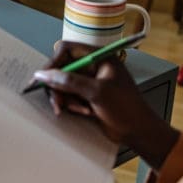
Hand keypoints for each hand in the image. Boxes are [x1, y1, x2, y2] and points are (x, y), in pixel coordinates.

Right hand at [33, 41, 178, 168]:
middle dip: (58, 86)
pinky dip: (71, 105)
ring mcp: (89, 81)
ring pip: (62, 84)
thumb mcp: (97, 92)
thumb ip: (68, 81)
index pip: (67, 50)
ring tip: (79, 109)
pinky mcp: (86, 95)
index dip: (54, 62)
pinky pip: (68, 96)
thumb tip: (43, 74)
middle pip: (62, 68)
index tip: (45, 78)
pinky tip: (84, 112)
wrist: (139, 132)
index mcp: (99, 57)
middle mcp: (92, 66)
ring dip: (66, 98)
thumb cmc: (126, 108)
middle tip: (58, 102)